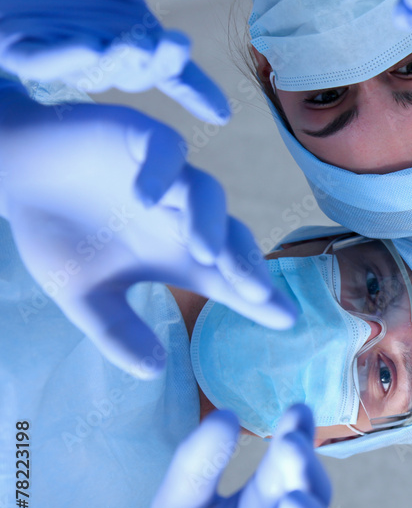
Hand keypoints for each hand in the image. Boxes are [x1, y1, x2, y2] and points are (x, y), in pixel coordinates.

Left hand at [0, 0, 228, 123]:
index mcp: (129, 28)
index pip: (169, 69)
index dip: (195, 92)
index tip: (220, 113)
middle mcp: (99, 46)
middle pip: (137, 75)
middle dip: (157, 65)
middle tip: (172, 48)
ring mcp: (57, 48)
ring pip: (92, 75)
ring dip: (114, 66)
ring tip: (134, 47)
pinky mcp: (13, 44)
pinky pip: (40, 63)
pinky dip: (65, 59)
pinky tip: (89, 45)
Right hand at [0, 86, 293, 377]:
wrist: (12, 172)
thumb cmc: (56, 229)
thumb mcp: (83, 292)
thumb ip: (116, 330)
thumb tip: (152, 371)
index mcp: (178, 251)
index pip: (229, 277)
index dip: (260, 298)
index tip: (288, 321)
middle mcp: (184, 214)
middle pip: (230, 236)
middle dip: (244, 265)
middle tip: (257, 294)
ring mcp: (168, 174)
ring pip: (206, 193)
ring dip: (207, 222)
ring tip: (203, 253)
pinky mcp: (142, 136)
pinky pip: (164, 150)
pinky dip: (159, 173)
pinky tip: (144, 200)